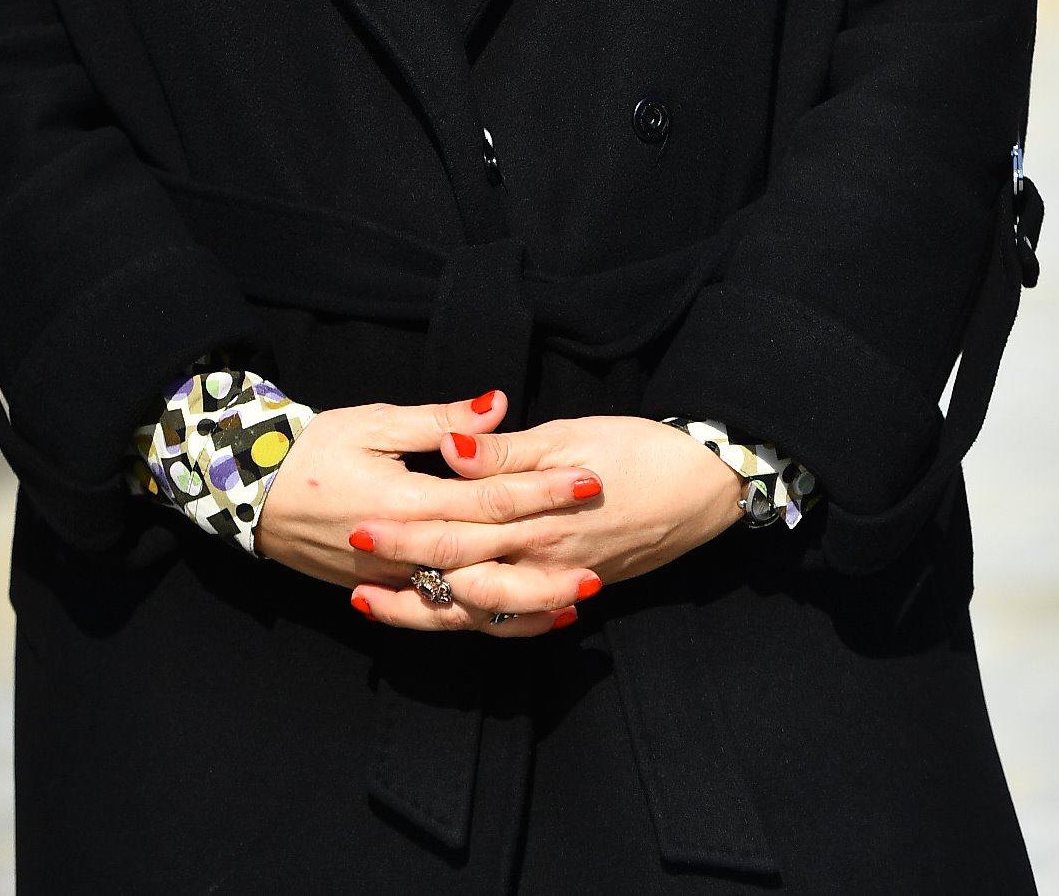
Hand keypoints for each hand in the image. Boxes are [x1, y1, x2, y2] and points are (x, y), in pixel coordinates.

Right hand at [256, 390, 603, 638]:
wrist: (248, 494)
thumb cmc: (312, 449)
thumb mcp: (375, 422)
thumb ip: (440, 421)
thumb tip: (497, 405)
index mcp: (407, 501)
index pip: (489, 496)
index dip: (541, 489)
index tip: (587, 479)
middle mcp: (404, 550)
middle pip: (490, 555)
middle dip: (547, 551)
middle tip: (602, 550)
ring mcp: (392, 580)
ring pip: (470, 599)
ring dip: (526, 601)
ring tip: (577, 598)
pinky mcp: (382, 593)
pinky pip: (442, 614)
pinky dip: (485, 618)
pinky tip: (520, 618)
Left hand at [348, 415, 745, 630]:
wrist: (705, 486)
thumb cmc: (638, 449)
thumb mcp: (570, 434)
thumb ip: (507, 451)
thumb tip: (452, 449)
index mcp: (534, 516)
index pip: (454, 530)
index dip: (404, 533)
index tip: (358, 528)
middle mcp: (541, 559)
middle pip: (459, 579)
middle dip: (403, 581)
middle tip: (354, 580)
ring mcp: (559, 582)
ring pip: (484, 612)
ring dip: (431, 613)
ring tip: (383, 609)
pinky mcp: (576, 588)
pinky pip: (521, 619)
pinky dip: (485, 624)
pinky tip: (458, 619)